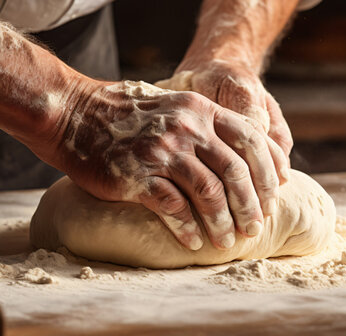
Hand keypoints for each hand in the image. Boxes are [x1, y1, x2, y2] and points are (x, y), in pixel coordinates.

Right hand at [38, 80, 287, 250]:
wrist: (72, 113)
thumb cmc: (123, 113)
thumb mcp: (171, 104)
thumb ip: (202, 122)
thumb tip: (237, 156)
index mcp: (200, 108)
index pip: (251, 139)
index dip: (268, 172)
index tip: (273, 197)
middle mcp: (187, 127)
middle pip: (235, 171)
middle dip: (250, 205)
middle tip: (255, 229)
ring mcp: (162, 151)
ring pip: (209, 192)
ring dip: (222, 222)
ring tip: (227, 242)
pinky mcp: (137, 175)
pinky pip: (173, 207)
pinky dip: (187, 229)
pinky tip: (193, 242)